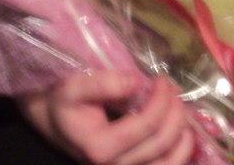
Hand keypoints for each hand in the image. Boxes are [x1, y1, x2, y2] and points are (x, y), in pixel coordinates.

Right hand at [19, 70, 195, 164]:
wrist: (50, 118)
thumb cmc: (61, 102)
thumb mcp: (74, 87)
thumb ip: (103, 84)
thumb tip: (137, 81)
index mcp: (100, 148)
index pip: (147, 125)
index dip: (161, 99)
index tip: (161, 77)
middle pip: (162, 142)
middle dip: (175, 110)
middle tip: (171, 86)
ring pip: (169, 162)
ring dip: (183, 133)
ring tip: (182, 108)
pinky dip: (180, 152)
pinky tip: (184, 132)